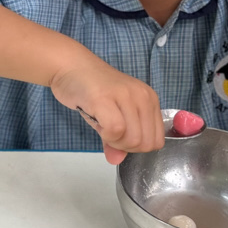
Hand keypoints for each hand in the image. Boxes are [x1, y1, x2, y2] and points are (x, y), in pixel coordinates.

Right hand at [50, 60, 164, 164]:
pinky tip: (97, 123)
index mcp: (149, 99)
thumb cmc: (91, 90)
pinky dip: (106, 135)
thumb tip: (116, 161)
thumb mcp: (110, 115)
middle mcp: (142, 96)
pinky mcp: (105, 98)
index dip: (138, 147)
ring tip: (102, 126)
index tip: (120, 138)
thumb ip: (118, 139)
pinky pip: (115, 130)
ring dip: (115, 142)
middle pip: (146, 143)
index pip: (156, 140)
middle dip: (126, 147)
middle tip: (109, 133)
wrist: (70, 66)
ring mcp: (125, 95)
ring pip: (133, 139)